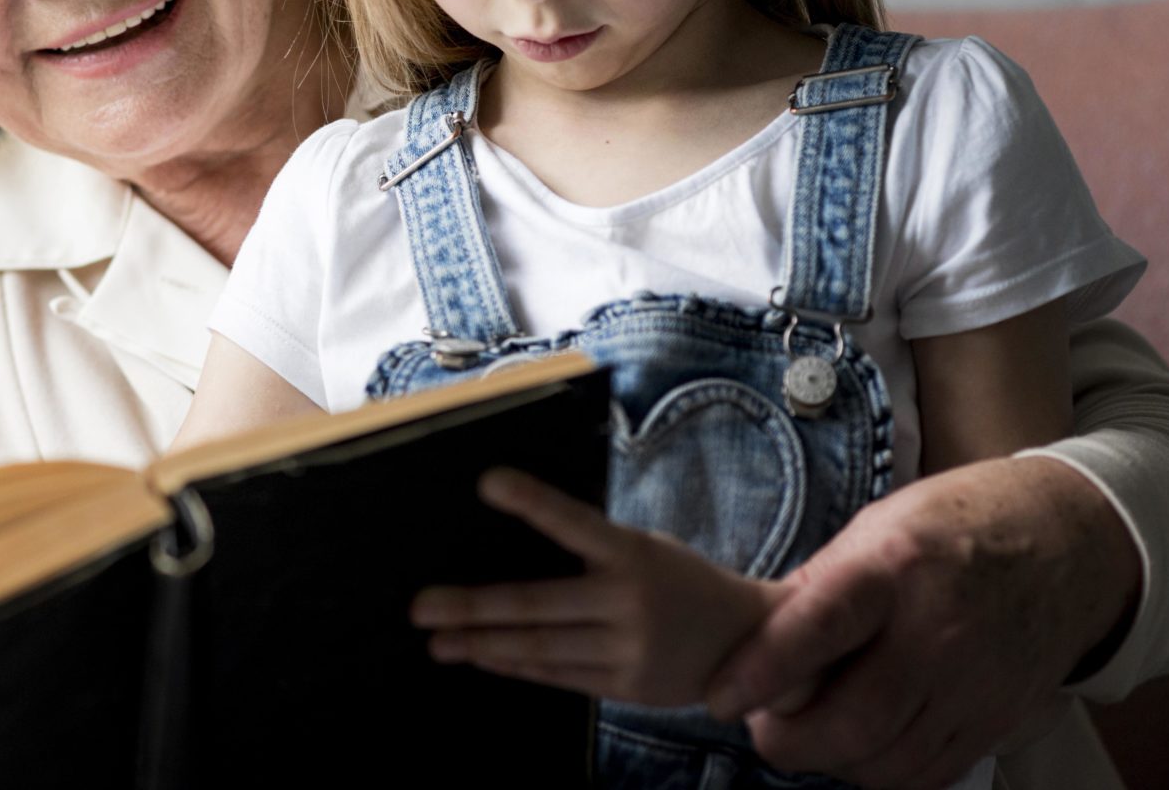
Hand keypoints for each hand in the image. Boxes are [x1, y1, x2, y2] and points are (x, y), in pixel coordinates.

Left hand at [410, 468, 782, 706]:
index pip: (574, 522)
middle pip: (536, 605)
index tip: (488, 482)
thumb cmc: (681, 580)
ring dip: (480, 643)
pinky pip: (556, 676)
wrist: (747, 640)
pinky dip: (513, 666)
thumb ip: (594, 548)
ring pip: (538, 648)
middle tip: (421, 606)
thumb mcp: (646, 548)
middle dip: (472, 607)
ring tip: (437, 640)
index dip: (532, 502)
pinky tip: (482, 656)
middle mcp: (629, 603)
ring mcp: (626, 650)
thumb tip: (515, 541)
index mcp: (634, 554)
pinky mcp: (624, 686)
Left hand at [704, 455, 1141, 788]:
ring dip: (832, 761)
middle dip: (791, 740)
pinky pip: (928, 773)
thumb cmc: (957, 525)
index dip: (763, 669)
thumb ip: (818, 583)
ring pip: (889, 759)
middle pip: (857, 719)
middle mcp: (939, 632)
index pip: (820, 627)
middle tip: (761, 728)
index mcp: (896, 566)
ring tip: (806, 735)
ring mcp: (974, 685)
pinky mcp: (996, 721)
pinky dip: (881, 773)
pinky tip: (860, 748)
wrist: (1068, 545)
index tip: (720, 697)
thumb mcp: (878, 525)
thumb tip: (753, 633)